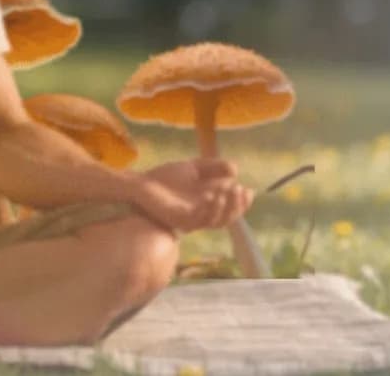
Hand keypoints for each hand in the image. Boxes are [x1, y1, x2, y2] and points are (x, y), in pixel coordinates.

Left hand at [132, 158, 253, 233]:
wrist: (140, 184)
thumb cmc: (165, 178)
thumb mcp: (192, 169)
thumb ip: (212, 168)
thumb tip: (235, 169)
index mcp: (206, 206)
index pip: (230, 210)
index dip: (242, 203)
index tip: (249, 190)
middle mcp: (201, 216)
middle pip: (227, 219)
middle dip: (237, 205)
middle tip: (241, 189)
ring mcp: (191, 220)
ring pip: (215, 221)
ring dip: (225, 207)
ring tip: (228, 189)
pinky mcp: (179, 220)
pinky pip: (198, 219)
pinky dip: (208, 208)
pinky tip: (211, 195)